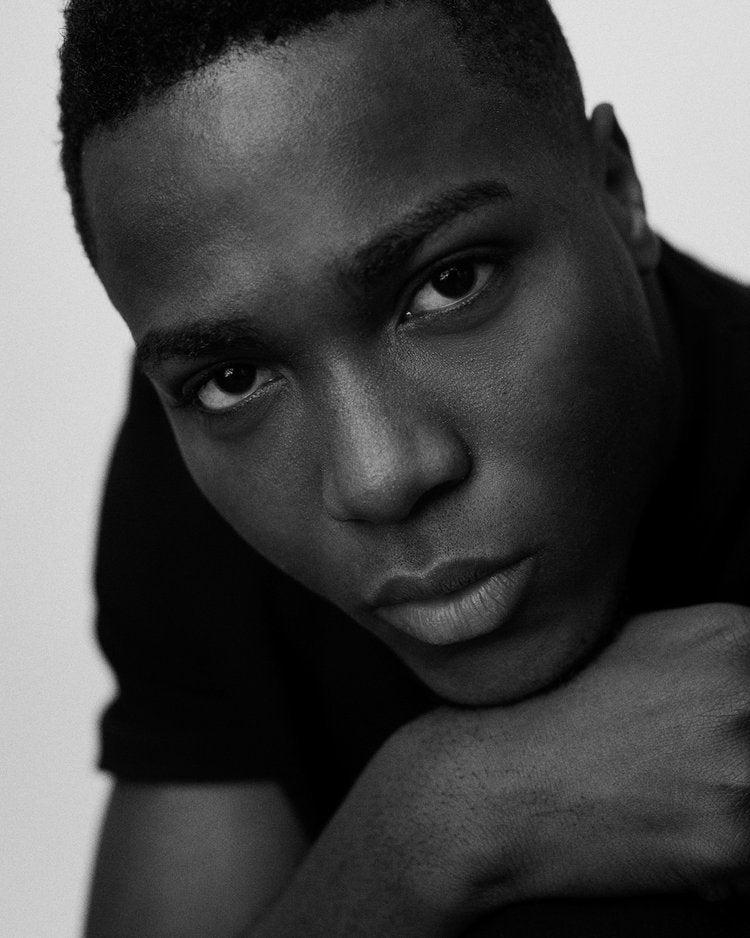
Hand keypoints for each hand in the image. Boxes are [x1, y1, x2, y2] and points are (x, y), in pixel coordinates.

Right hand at [252, 604, 749, 936]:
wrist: (497, 781)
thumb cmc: (557, 707)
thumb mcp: (639, 642)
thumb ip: (716, 652)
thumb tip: (746, 677)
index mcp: (731, 636)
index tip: (733, 730)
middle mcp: (746, 693)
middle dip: (743, 758)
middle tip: (694, 766)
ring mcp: (744, 768)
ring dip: (738, 807)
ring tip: (682, 798)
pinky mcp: (733, 839)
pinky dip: (727, 859)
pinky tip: (673, 833)